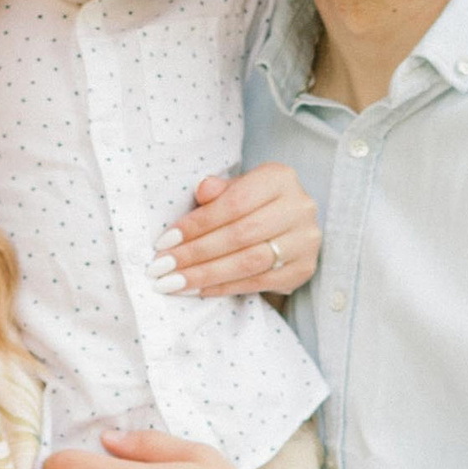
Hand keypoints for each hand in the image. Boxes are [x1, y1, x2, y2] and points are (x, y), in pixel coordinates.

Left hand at [156, 160, 319, 300]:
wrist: (286, 226)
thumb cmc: (252, 204)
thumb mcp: (235, 188)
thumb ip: (218, 190)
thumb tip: (203, 191)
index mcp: (280, 178)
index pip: (235, 203)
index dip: (197, 224)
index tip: (164, 241)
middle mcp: (299, 208)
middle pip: (241, 235)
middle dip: (195, 253)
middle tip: (162, 267)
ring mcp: (305, 240)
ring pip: (249, 262)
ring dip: (206, 274)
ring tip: (174, 282)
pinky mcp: (303, 269)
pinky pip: (259, 282)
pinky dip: (224, 288)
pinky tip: (199, 290)